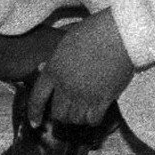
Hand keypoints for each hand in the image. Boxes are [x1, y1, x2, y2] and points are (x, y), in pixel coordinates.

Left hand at [28, 10, 134, 129]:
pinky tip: (95, 112)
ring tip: (82, 109)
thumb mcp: (65, 41)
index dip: (34, 112)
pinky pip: (93, 119)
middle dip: (61, 113)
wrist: (119, 34)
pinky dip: (92, 119)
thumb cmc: (93, 31)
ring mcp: (84, 95)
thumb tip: (42, 69)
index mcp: (54, 70)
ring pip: (75, 119)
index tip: (35, 122)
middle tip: (68, 109)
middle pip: (58, 113)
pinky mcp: (103, 100)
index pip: (37, 98)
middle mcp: (66, 86)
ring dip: (77, 117)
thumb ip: (54, 59)